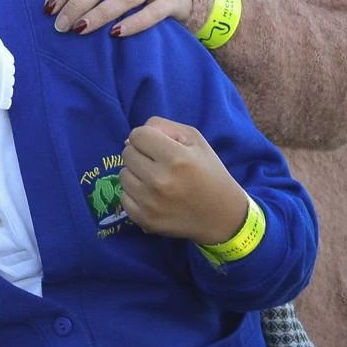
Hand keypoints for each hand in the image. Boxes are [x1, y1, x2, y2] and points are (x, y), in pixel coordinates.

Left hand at [120, 117, 251, 246]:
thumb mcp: (195, 140)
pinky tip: (153, 197)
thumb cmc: (209, 173)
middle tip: (160, 164)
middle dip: (141, 154)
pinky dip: (134, 195)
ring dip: (136, 174)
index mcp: (177, 158)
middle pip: (127, 154)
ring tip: (157, 180)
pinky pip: (123, 197)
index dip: (147, 137)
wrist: (223, 216)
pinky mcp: (145, 219)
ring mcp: (150, 202)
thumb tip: (131, 138)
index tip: (159, 146)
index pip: (137, 135)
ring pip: (123, 175)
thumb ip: (162, 127)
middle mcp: (160, 180)